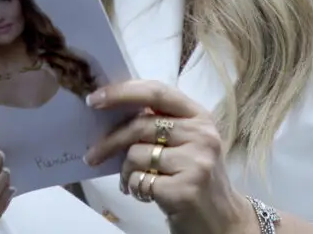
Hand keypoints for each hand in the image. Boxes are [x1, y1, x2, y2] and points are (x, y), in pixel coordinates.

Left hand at [82, 80, 254, 233]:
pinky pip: (140, 180)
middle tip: (91, 154)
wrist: (221, 219)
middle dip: (110, 140)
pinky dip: (133, 187)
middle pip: (141, 125)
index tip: (94, 99)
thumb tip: (112, 111)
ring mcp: (196, 161)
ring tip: (132, 180)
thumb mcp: (187, 141)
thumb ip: (161, 123)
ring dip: (125, 170)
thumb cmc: (195, 176)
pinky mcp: (185, 189)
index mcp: (199, 115)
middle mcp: (201, 134)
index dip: (123, 92)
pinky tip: (142, 192)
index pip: (157, 92)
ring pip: (137, 154)